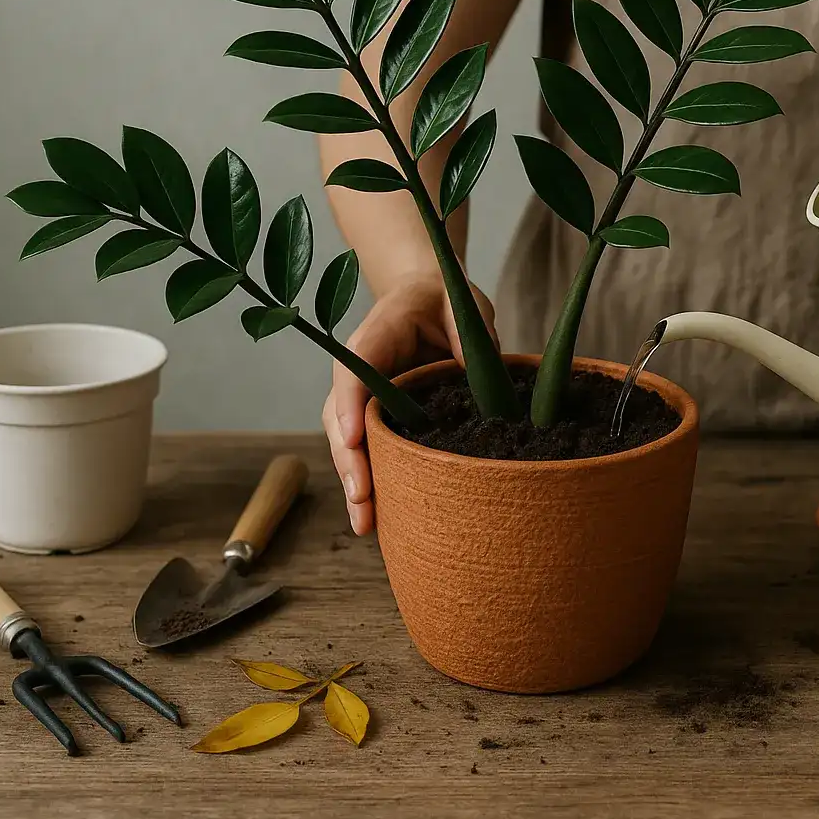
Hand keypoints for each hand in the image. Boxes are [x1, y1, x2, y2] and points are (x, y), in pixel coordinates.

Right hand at [322, 273, 496, 534]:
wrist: (425, 294)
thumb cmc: (441, 296)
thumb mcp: (458, 302)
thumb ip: (465, 335)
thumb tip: (475, 377)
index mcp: (375, 338)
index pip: (354, 374)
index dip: (350, 407)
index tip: (353, 440)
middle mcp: (359, 372)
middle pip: (343, 420)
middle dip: (351, 463)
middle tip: (362, 502)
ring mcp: (364, 398)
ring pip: (349, 444)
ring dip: (356, 483)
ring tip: (366, 524)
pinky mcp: (379, 416)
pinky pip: (368, 450)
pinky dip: (371, 481)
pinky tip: (377, 518)